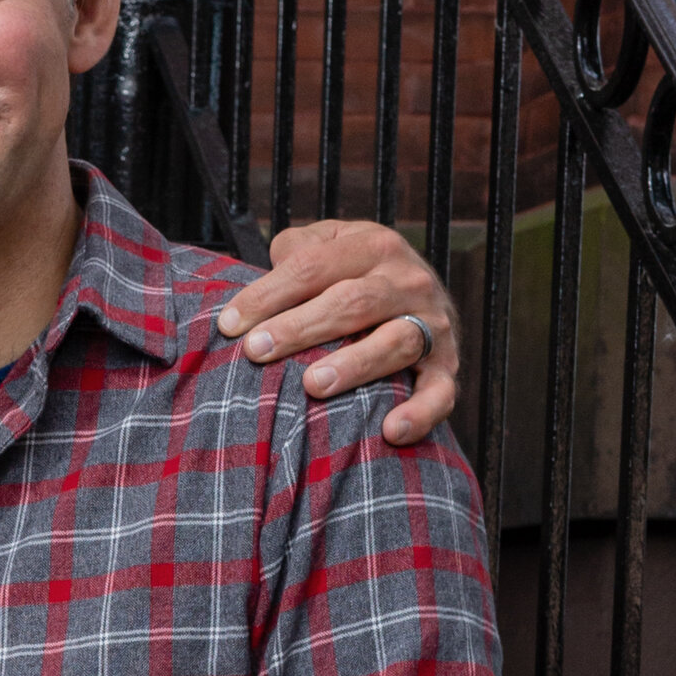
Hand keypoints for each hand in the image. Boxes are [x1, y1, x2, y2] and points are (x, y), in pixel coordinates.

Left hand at [218, 221, 459, 445]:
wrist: (423, 292)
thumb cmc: (354, 274)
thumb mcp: (330, 246)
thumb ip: (297, 251)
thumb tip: (258, 281)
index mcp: (373, 246)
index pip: (313, 267)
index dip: (268, 294)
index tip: (228, 325)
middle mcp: (408, 280)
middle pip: (352, 302)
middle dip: (300, 327)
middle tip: (256, 351)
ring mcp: (432, 324)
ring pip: (395, 343)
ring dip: (355, 365)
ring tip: (313, 385)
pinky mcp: (447, 366)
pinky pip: (440, 393)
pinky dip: (420, 413)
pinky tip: (391, 430)